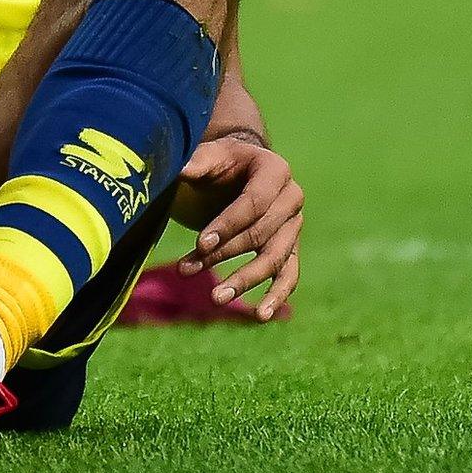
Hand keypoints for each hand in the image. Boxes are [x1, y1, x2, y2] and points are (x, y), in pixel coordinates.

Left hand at [171, 136, 302, 321]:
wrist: (238, 169)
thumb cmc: (220, 162)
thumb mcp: (208, 155)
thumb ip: (196, 163)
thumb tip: (178, 170)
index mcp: (275, 170)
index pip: (254, 203)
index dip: (227, 224)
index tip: (199, 243)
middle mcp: (292, 198)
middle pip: (260, 234)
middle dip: (223, 254)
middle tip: (186, 269)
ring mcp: (294, 226)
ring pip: (273, 259)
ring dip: (244, 280)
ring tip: (216, 298)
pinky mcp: (290, 249)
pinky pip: (289, 276)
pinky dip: (277, 296)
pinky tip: (261, 316)